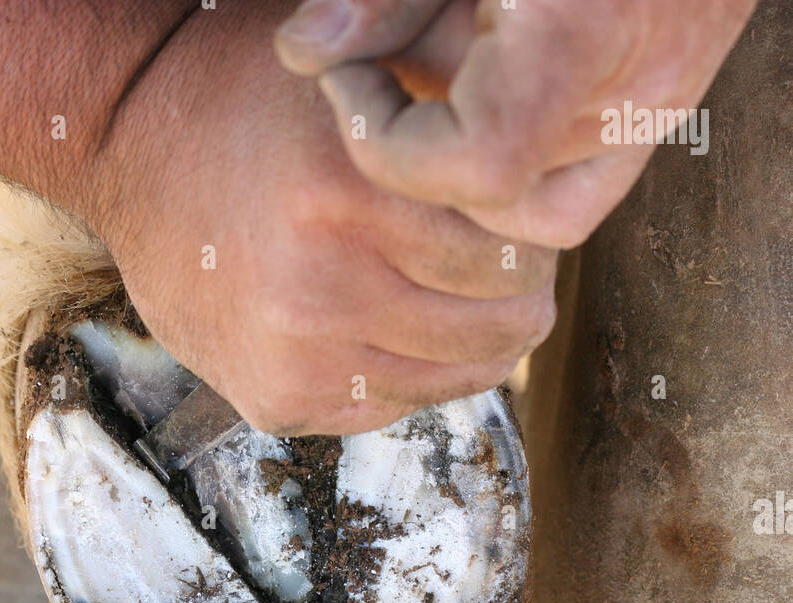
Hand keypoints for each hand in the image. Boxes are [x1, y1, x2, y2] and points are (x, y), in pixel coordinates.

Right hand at [90, 1, 556, 435]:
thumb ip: (448, 117)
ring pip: (455, 378)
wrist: (127, 150)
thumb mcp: (353, 71)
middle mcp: (320, 290)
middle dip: (516, 297)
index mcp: (345, 194)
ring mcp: (297, 358)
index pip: (516, 258)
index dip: (534, 240)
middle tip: (501, 267)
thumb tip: (548, 178)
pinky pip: (396, 406)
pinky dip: (409, 371)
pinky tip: (384, 321)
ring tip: (441, 291)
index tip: (519, 223)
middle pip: (499, 330)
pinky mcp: (279, 402)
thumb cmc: (249, 97)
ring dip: (466, 340)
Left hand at [275, 0, 756, 246]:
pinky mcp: (668, 107)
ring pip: (532, 202)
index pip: (480, 166)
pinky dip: (516, 158)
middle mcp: (639, 87)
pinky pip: (579, 187)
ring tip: (449, 50)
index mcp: (585, 29)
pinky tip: (482, 82)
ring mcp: (662, 107)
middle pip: (494, 192)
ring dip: (465, 146)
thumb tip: (305, 54)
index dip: (391, 145)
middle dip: (419, 136)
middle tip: (396, 47)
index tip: (346, 79)